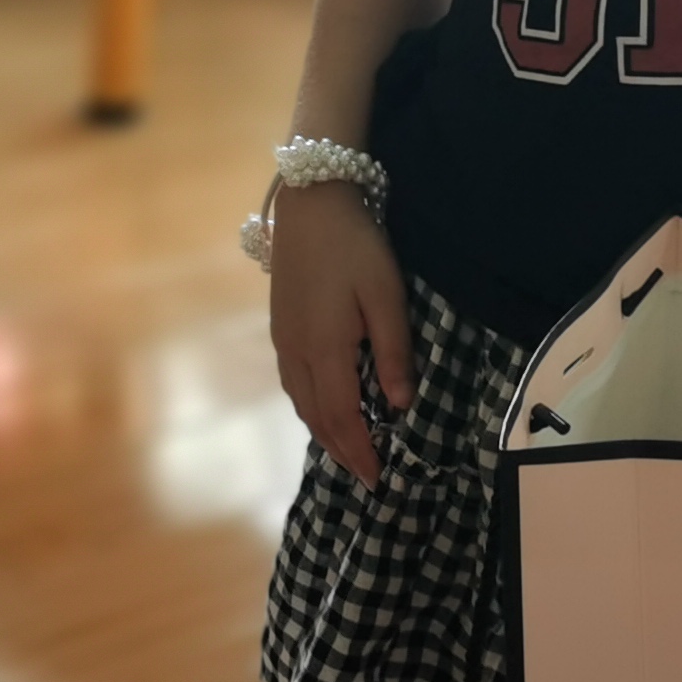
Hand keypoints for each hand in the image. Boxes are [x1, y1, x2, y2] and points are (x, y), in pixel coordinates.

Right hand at [266, 183, 410, 487]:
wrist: (311, 203)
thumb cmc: (356, 246)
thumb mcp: (387, 294)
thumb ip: (394, 350)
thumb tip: (400, 403)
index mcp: (325, 349)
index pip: (342, 416)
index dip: (359, 450)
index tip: (377, 478)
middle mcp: (297, 353)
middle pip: (316, 416)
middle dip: (341, 450)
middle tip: (366, 475)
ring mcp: (283, 340)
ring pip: (300, 402)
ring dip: (323, 431)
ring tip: (347, 450)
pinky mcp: (280, 327)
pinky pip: (293, 383)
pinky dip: (310, 407)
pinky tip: (324, 407)